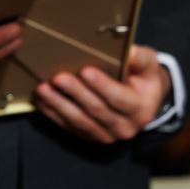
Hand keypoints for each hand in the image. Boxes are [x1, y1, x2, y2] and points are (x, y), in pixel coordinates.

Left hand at [33, 44, 167, 142]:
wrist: (142, 102)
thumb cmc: (142, 78)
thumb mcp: (148, 65)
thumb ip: (141, 58)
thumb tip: (130, 51)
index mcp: (141, 109)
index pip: (120, 98)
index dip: (102, 85)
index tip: (85, 70)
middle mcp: (125, 127)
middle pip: (96, 110)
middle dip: (75, 93)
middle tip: (58, 77)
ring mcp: (106, 135)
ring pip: (79, 121)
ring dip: (58, 104)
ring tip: (43, 88)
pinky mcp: (89, 136)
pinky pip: (68, 126)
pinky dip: (53, 113)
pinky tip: (41, 100)